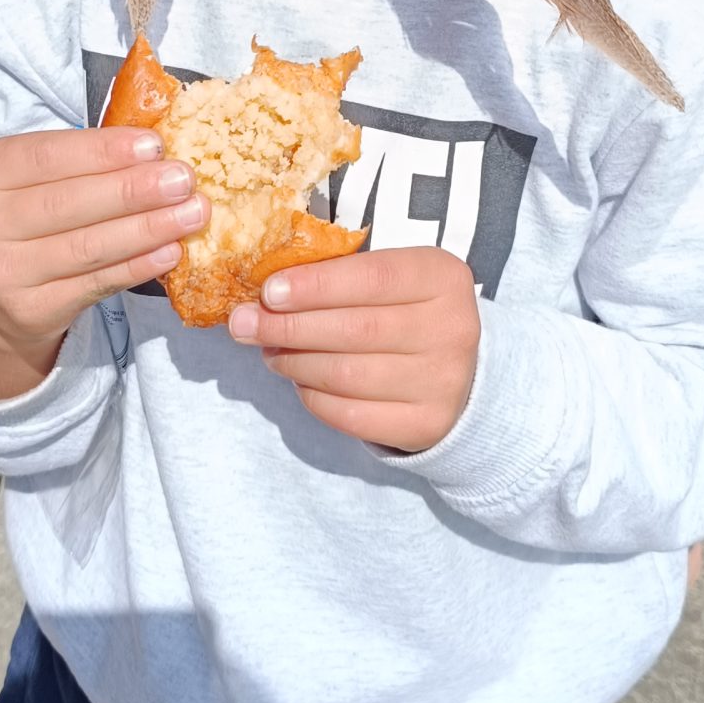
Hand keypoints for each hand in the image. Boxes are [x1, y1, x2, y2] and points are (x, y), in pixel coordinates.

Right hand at [0, 126, 203, 399]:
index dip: (102, 151)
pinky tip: (171, 251)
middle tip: (184, 180)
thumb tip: (159, 147)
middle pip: (68, 203)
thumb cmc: (33, 214)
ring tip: (191, 213)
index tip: (154, 145)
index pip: (45, 156)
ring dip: (147, 229)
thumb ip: (84, 159)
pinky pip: (95, 284)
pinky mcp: (29, 309)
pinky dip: (138, 267)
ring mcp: (1, 272)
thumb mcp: (38, 177)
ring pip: (87, 247)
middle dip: (133, 190)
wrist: (0, 293)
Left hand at [228, 246, 480, 453]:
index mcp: (442, 278)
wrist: (459, 372)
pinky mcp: (426, 424)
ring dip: (294, 362)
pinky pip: (351, 416)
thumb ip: (338, 278)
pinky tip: (300, 380)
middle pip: (355, 329)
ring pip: (347, 375)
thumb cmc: (406, 312)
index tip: (268, 292)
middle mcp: (452, 329)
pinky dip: (314, 397)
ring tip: (270, 352)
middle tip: (245, 325)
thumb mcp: (390, 278)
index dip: (315, 286)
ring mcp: (443, 382)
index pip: (372, 278)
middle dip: (289, 327)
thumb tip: (263, 297)